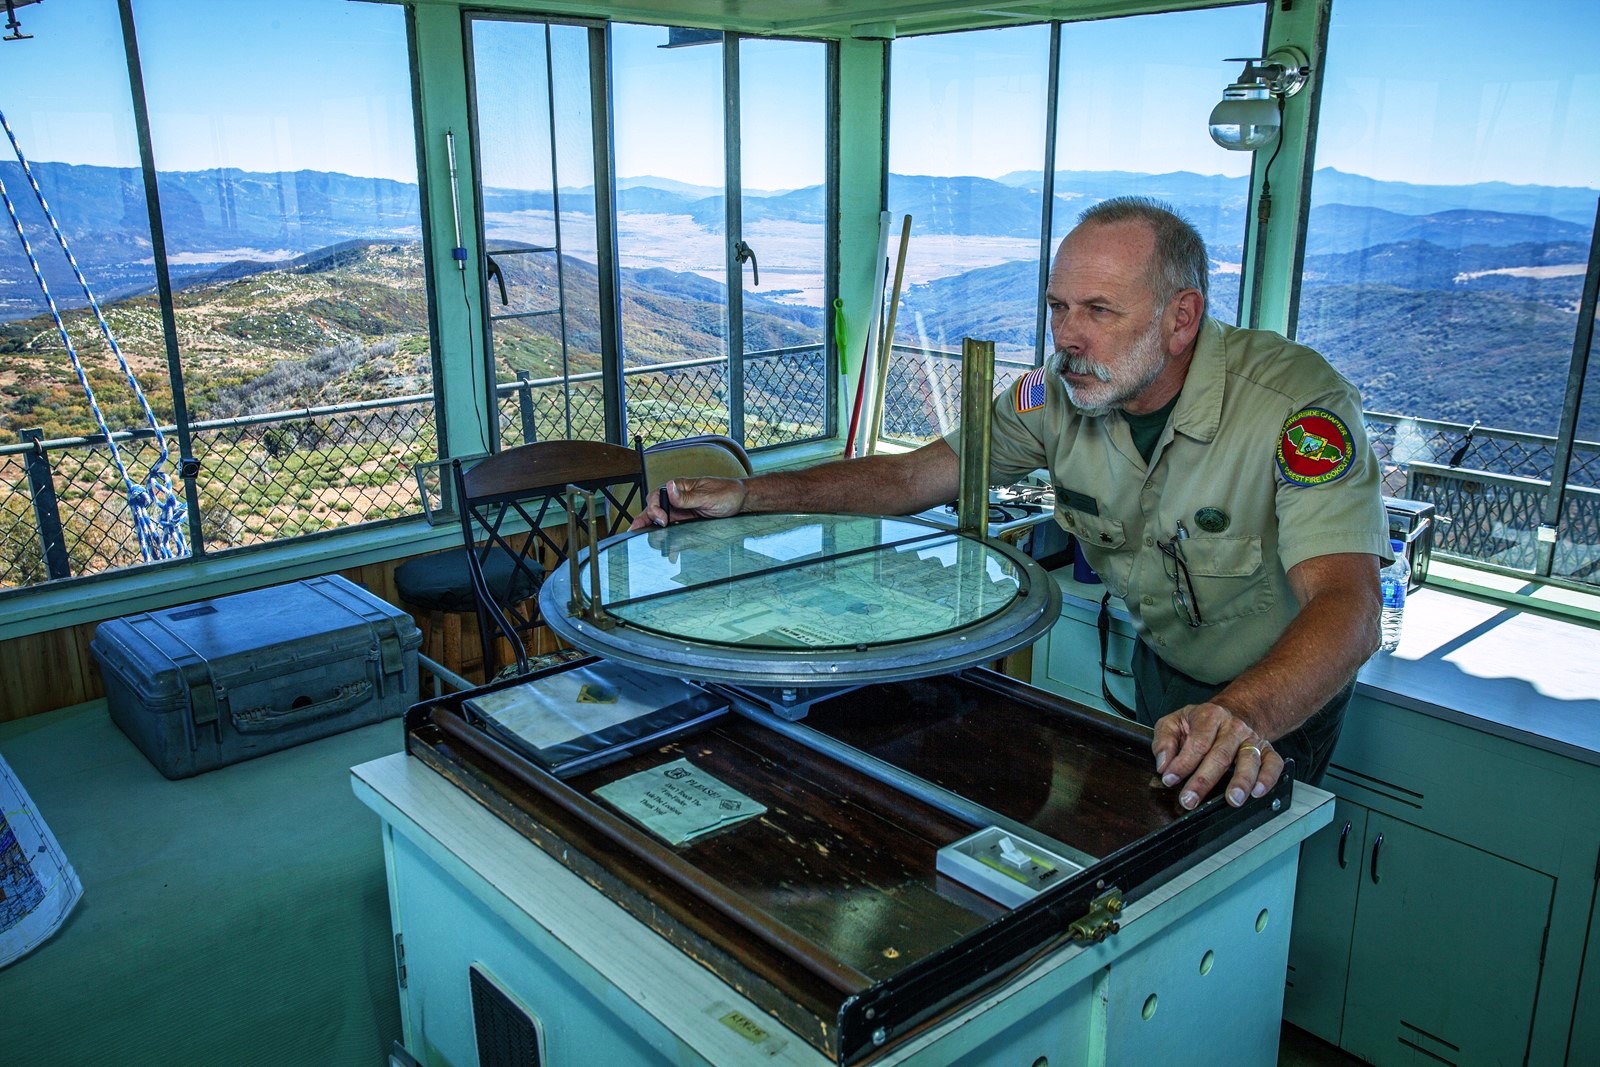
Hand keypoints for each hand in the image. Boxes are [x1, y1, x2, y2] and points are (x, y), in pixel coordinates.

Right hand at [630, 476, 747, 529]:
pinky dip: (664, 535)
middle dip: (647, 518)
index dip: (655, 508)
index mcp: (680, 486)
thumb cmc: (727, 493)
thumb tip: (669, 488)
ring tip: (644, 536)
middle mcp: (677, 497)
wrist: (741, 501)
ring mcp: (681, 509)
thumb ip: (687, 496)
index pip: (657, 495)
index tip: (662, 519)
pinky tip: (663, 544)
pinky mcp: (686, 520)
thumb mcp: (707, 496)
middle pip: (654, 507)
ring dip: (651, 527)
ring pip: (660, 518)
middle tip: (643, 530)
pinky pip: (672, 527)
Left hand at [1151, 701, 1283, 810]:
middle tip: (1190, 800)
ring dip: (1241, 781)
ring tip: (1233, 799)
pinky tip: (1258, 792)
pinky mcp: (1267, 750)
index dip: (1182, 763)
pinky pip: (1273, 763)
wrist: (1236, 712)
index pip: (1197, 742)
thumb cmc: (1202, 722)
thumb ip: (1164, 741)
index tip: (1170, 779)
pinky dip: (1268, 778)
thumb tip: (1163, 764)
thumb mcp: (1175, 722)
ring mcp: (1252, 739)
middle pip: (1220, 755)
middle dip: (1204, 780)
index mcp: (1209, 716)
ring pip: (1248, 759)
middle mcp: (1233, 727)